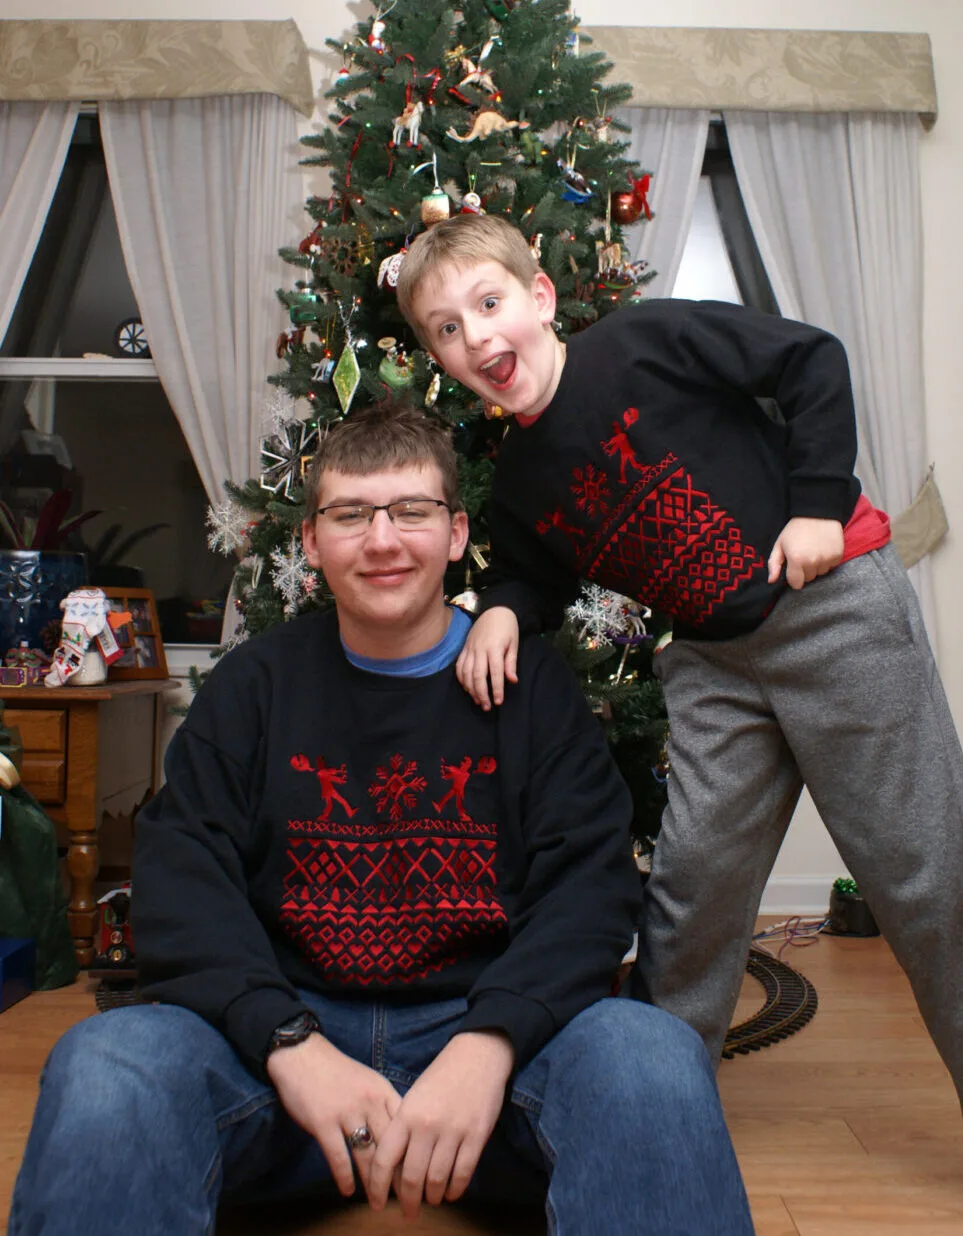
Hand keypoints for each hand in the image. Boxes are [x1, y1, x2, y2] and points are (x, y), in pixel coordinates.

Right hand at [267, 1034, 401, 1199]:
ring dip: (373, 1183)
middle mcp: (369, 1101)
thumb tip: (402, 1135)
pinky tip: (348, 1191)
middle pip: (390, 1145)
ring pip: (367, 1155)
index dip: (413, 1153)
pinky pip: (338, 1156)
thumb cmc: (336, 1072)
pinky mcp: (323, 1122)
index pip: (406, 1128)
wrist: (302, 1055)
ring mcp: (346, 1112)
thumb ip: (384, 1105)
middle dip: (397, 1175)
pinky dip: (345, 1177)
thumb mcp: (368, 1081)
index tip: (418, 1174)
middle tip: (403, 1198)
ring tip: (378, 1202)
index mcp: (383, 1091)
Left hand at [367, 1031, 514, 1218]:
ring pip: (436, 1180)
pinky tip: (450, 1193)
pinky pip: (462, 1173)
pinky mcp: (476, 1136)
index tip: (377, 1204)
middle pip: (411, 1177)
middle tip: (408, 1213)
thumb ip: (403, 1128)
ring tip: (430, 1201)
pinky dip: (455, 1189)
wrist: (477, 1055)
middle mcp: (426, 1125)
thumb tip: (393, 1167)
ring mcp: (453, 1131)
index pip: (384, 1160)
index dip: (378, 1187)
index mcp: (406, 1114)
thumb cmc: (441, 1076)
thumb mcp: (413, 1097)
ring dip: (432, 1197)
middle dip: (407, 1201)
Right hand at [455, 607, 518, 709]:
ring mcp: (470, 649)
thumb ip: (511, 663)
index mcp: (494, 648)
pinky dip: (461, 679)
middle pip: (477, 675)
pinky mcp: (464, 648)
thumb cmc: (507, 628)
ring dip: (470, 689)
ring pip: (466, 673)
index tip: (499, 702)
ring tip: (478, 701)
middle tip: (487, 707)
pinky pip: (459, 666)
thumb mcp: (514, 643)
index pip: (495, 672)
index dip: (497, 689)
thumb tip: (512, 680)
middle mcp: (480, 649)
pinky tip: (467, 688)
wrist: (494, 610)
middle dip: (481, 693)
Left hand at [768, 516, 843, 589]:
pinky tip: (823, 549)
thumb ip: (774, 563)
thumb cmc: (795, 529)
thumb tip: (771, 580)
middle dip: (805, 571)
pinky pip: (831, 566)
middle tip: (804, 555)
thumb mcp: (780, 544)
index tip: (794, 568)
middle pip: (808, 578)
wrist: (818, 513)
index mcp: (796, 559)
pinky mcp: (837, 555)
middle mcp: (812, 561)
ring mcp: (826, 559)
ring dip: (817, 566)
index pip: (796, 584)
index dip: (794, 577)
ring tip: (814, 551)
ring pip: (820, 573)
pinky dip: (827, 561)